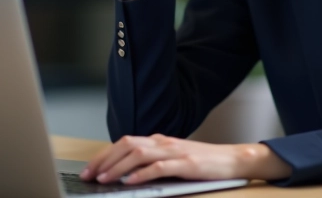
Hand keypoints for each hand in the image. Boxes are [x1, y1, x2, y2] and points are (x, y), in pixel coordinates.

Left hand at [79, 134, 290, 184]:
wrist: (232, 159)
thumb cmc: (202, 161)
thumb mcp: (173, 158)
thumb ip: (152, 162)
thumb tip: (125, 174)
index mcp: (158, 140)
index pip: (124, 143)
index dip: (104, 155)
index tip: (89, 169)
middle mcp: (163, 142)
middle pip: (126, 145)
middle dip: (104, 160)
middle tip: (89, 176)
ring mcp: (174, 151)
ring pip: (138, 154)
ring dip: (117, 167)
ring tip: (104, 179)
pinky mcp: (185, 164)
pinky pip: (159, 167)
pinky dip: (141, 174)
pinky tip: (130, 182)